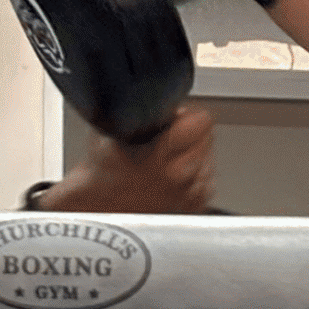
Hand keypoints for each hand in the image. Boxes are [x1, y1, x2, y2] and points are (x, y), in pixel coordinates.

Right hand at [39, 103, 214, 212]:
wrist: (98, 204)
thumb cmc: (103, 171)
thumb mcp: (114, 129)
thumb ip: (140, 114)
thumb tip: (160, 102)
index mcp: (159, 156)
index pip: (201, 122)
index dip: (189, 115)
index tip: (179, 117)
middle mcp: (178, 177)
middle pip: (207, 137)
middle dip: (190, 133)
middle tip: (168, 139)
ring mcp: (189, 194)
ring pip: (209, 158)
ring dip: (193, 155)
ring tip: (167, 160)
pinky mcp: (194, 206)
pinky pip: (207, 180)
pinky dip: (195, 175)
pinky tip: (173, 175)